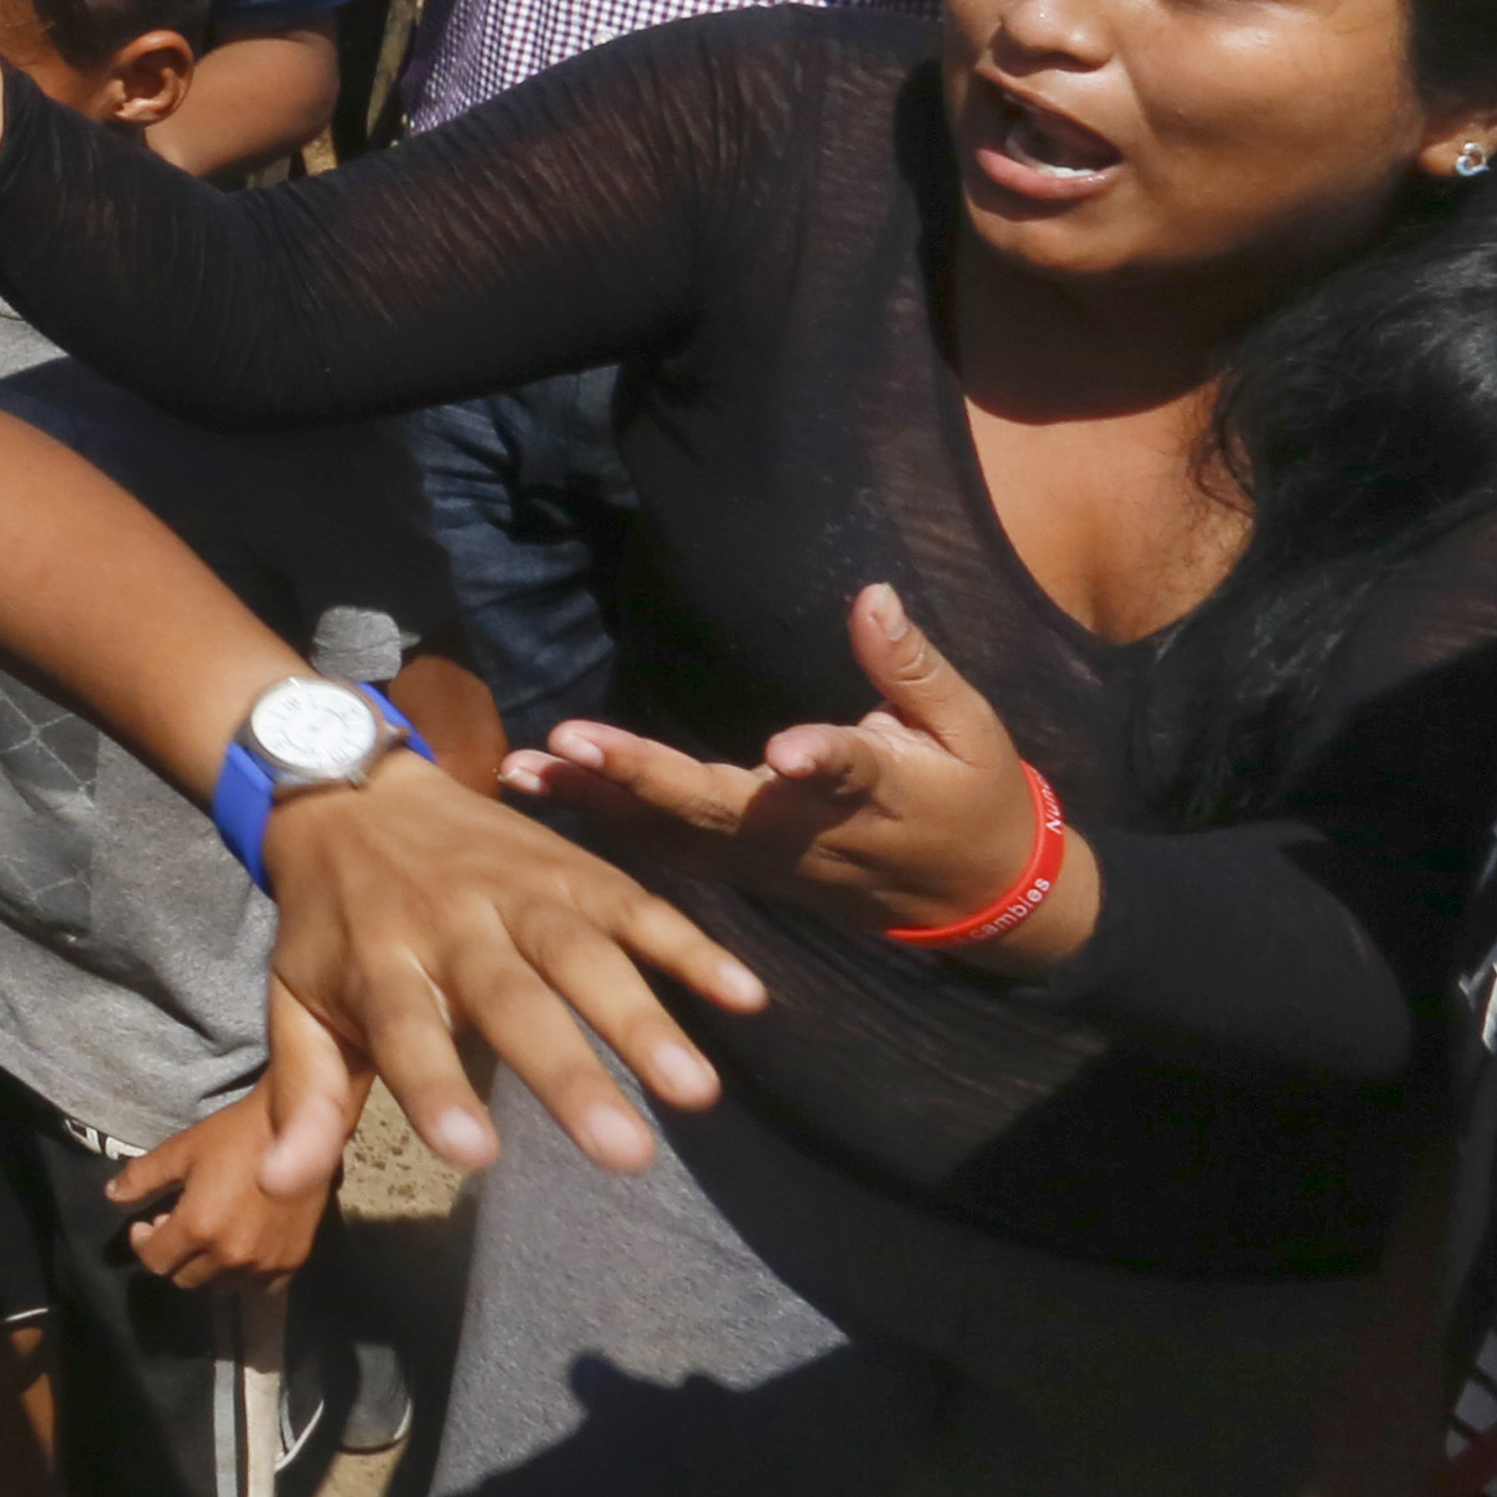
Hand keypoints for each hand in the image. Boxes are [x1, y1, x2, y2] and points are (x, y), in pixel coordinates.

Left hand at [104, 1008, 339, 1285]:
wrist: (296, 1128)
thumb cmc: (234, 1134)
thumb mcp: (181, 1150)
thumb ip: (143, 1177)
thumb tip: (111, 1196)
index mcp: (199, 1227)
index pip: (155, 1261)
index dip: (144, 1243)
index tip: (147, 1224)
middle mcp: (231, 1255)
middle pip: (185, 1278)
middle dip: (174, 1255)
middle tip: (179, 1225)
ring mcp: (265, 1263)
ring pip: (220, 1286)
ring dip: (207, 1267)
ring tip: (210, 1235)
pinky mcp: (292, 1262)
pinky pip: (258, 1287)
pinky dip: (244, 1274)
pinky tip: (242, 1247)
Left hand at [245, 749, 765, 1188]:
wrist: (352, 791)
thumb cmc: (331, 923)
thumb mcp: (296, 1000)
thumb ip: (302, 1095)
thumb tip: (273, 1186)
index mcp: (379, 961)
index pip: (405, 1033)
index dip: (436, 1090)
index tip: (473, 1156)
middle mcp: (452, 922)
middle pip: (513, 1000)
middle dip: (569, 1074)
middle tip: (626, 1154)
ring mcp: (519, 889)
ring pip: (584, 952)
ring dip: (643, 1018)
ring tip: (696, 1092)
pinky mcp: (572, 867)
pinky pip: (638, 904)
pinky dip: (691, 946)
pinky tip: (744, 995)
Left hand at [504, 584, 1075, 951]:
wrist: (973, 901)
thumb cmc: (975, 797)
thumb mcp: (972, 730)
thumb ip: (913, 668)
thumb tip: (873, 595)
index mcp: (880, 790)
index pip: (847, 771)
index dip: (820, 759)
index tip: (786, 753)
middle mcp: (810, 831)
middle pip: (722, 810)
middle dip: (645, 778)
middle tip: (573, 744)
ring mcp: (767, 860)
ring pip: (674, 837)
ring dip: (596, 803)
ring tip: (521, 770)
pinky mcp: (741, 872)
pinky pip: (664, 850)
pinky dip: (601, 821)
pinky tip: (537, 792)